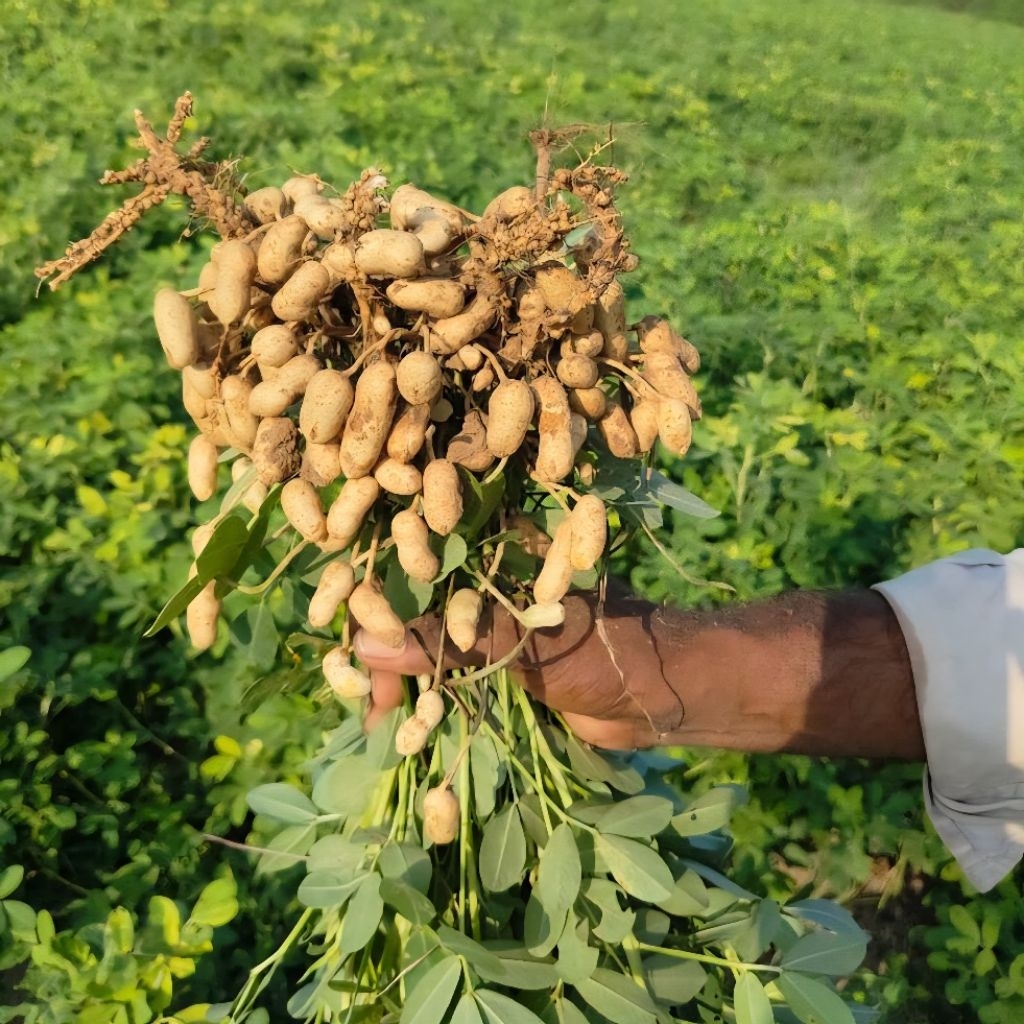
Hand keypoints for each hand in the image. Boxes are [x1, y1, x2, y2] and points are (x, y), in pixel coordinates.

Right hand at [353, 589, 687, 749]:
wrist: (662, 694)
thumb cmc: (600, 648)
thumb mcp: (518, 640)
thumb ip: (443, 641)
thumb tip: (364, 646)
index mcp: (492, 564)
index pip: (416, 575)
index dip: (379, 610)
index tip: (355, 654)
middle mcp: (486, 594)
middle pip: (417, 619)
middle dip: (388, 661)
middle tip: (372, 709)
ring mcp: (495, 636)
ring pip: (433, 656)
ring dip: (407, 689)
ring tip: (382, 727)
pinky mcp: (506, 674)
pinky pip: (456, 686)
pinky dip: (433, 708)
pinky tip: (411, 732)